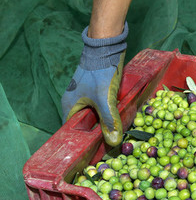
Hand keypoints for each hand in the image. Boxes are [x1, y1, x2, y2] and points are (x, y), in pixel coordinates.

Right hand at [61, 23, 127, 145]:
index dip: (84, 143)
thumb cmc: (100, 72)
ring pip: (96, 115)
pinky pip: (103, 106)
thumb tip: (113, 141)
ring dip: (106, 122)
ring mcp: (86, 96)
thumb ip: (109, 120)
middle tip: (113, 144)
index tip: (97, 152)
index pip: (73, 132)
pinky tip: (121, 117)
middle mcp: (75, 102)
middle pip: (86, 125)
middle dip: (99, 134)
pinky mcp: (97, 90)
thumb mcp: (105, 99)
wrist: (106, 46)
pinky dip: (110, 112)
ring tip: (119, 133)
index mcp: (69, 106)